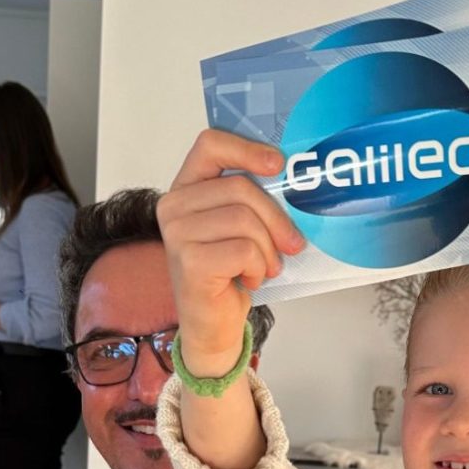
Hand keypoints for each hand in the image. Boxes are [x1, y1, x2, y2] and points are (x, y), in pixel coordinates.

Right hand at [156, 130, 304, 376]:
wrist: (213, 324)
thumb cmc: (229, 271)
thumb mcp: (241, 226)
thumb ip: (252, 199)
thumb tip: (295, 181)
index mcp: (186, 187)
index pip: (210, 144)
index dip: (247, 149)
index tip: (278, 165)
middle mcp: (173, 206)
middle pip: (241, 189)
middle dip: (276, 219)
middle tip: (291, 243)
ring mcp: (177, 233)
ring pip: (246, 221)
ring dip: (268, 249)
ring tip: (265, 266)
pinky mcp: (189, 261)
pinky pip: (244, 250)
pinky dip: (259, 267)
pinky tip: (249, 279)